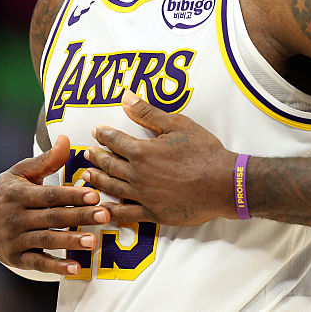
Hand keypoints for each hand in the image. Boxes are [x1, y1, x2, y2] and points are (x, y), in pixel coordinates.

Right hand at [0, 135, 111, 275]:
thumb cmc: (4, 191)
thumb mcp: (19, 172)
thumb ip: (46, 160)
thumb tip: (66, 139)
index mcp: (20, 194)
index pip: (50, 195)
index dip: (72, 195)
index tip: (94, 195)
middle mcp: (17, 217)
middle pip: (53, 217)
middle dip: (80, 216)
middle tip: (104, 215)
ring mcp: (15, 239)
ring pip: (47, 240)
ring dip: (71, 241)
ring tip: (93, 241)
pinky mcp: (15, 258)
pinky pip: (37, 263)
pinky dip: (55, 266)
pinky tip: (75, 268)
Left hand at [83, 91, 237, 225]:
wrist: (223, 183)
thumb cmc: (204, 151)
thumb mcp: (177, 125)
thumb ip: (148, 113)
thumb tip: (125, 97)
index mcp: (142, 151)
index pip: (115, 141)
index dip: (103, 134)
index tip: (96, 131)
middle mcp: (137, 174)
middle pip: (109, 165)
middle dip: (96, 158)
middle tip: (87, 154)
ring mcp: (143, 196)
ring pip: (112, 188)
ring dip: (97, 181)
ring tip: (86, 177)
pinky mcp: (152, 214)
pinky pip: (125, 214)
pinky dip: (110, 211)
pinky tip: (102, 209)